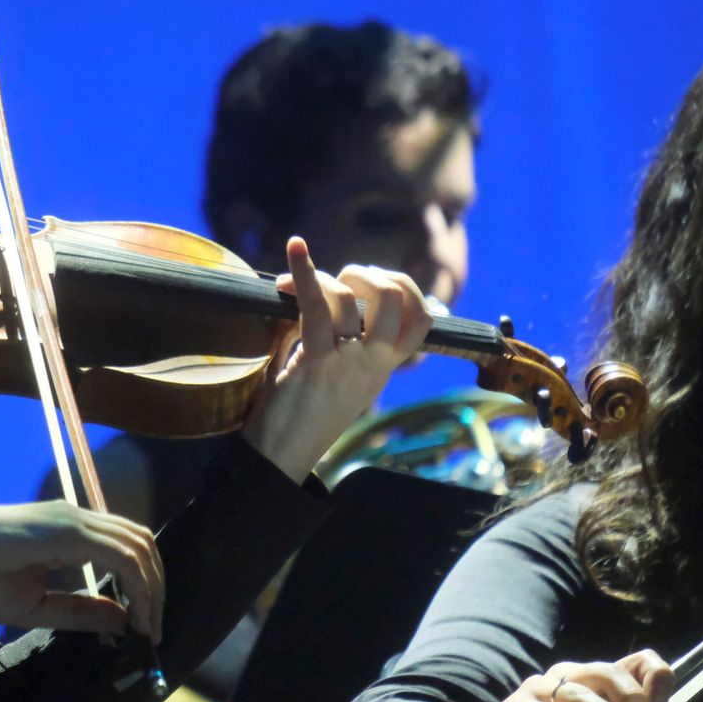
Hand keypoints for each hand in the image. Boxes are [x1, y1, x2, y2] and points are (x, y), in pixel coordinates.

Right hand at [0, 493, 164, 640]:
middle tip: (153, 629)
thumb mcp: (36, 606)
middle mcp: (77, 517)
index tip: (145, 628)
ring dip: (152, 588)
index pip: (127, 549)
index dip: (146, 587)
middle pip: (141, 542)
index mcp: (70, 532)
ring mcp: (71, 519)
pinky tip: (132, 613)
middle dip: (157, 588)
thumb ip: (80, 610)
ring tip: (147, 626)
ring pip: (136, 545)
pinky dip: (136, 583)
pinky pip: (117, 553)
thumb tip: (125, 619)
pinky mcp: (63, 528)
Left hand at [238, 236, 432, 479]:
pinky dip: (303, 271)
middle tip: (338, 280)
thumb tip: (317, 287)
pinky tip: (296, 247)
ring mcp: (349, 363)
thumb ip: (335, 335)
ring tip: (293, 279)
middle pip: (396, 300)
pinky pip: (316, 306)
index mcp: (383, 368)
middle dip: (368, 274)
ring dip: (323, 277)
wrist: (280, 454)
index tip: (374, 279)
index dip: (407, 289)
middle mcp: (374, 364)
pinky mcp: (317, 362)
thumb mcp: (331, 372)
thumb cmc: (298, 411)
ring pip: (351, 299)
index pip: (423, 321)